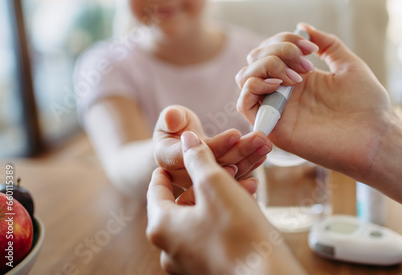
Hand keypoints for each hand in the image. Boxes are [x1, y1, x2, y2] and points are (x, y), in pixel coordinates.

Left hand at [147, 132, 303, 274]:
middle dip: (202, 183)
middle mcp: (168, 249)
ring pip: (199, 220)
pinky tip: (246, 207)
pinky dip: (223, 219)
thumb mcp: (216, 184)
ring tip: (241, 184)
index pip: (156, 189)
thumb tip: (186, 139)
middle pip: (180, 205)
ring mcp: (187, 264)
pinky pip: (210, 237)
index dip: (167, 170)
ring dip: (217, 199)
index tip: (175, 160)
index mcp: (162, 226)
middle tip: (220, 168)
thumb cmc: (238, 231)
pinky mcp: (207, 271)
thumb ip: (198, 158)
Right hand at [153, 105, 271, 203]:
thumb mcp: (170, 118)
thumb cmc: (175, 126)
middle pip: (215, 165)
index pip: (194, 155)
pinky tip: (263, 157)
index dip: (216, 145)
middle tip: (260, 137)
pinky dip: (251, 167)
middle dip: (240, 150)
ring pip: (228, 173)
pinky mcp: (216, 187)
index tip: (236, 133)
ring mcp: (201, 184)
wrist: (180, 142)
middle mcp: (184, 176)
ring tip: (266, 144)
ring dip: (250, 158)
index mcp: (168, 160)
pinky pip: (235, 178)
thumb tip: (172, 118)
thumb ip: (171, 117)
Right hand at [236, 24, 393, 178]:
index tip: (311, 49)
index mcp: (299, 78)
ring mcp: (277, 110)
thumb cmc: (368, 105)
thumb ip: (326, 43)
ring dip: (265, 65)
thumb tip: (302, 26)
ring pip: (245, 78)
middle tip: (305, 63)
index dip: (285, 40)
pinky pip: (244, 104)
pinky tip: (280, 84)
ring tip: (295, 75)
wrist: (376, 137)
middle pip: (255, 60)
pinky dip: (254, 85)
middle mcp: (284, 93)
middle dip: (276, 49)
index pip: (271, 50)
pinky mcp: (274, 128)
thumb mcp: (348, 64)